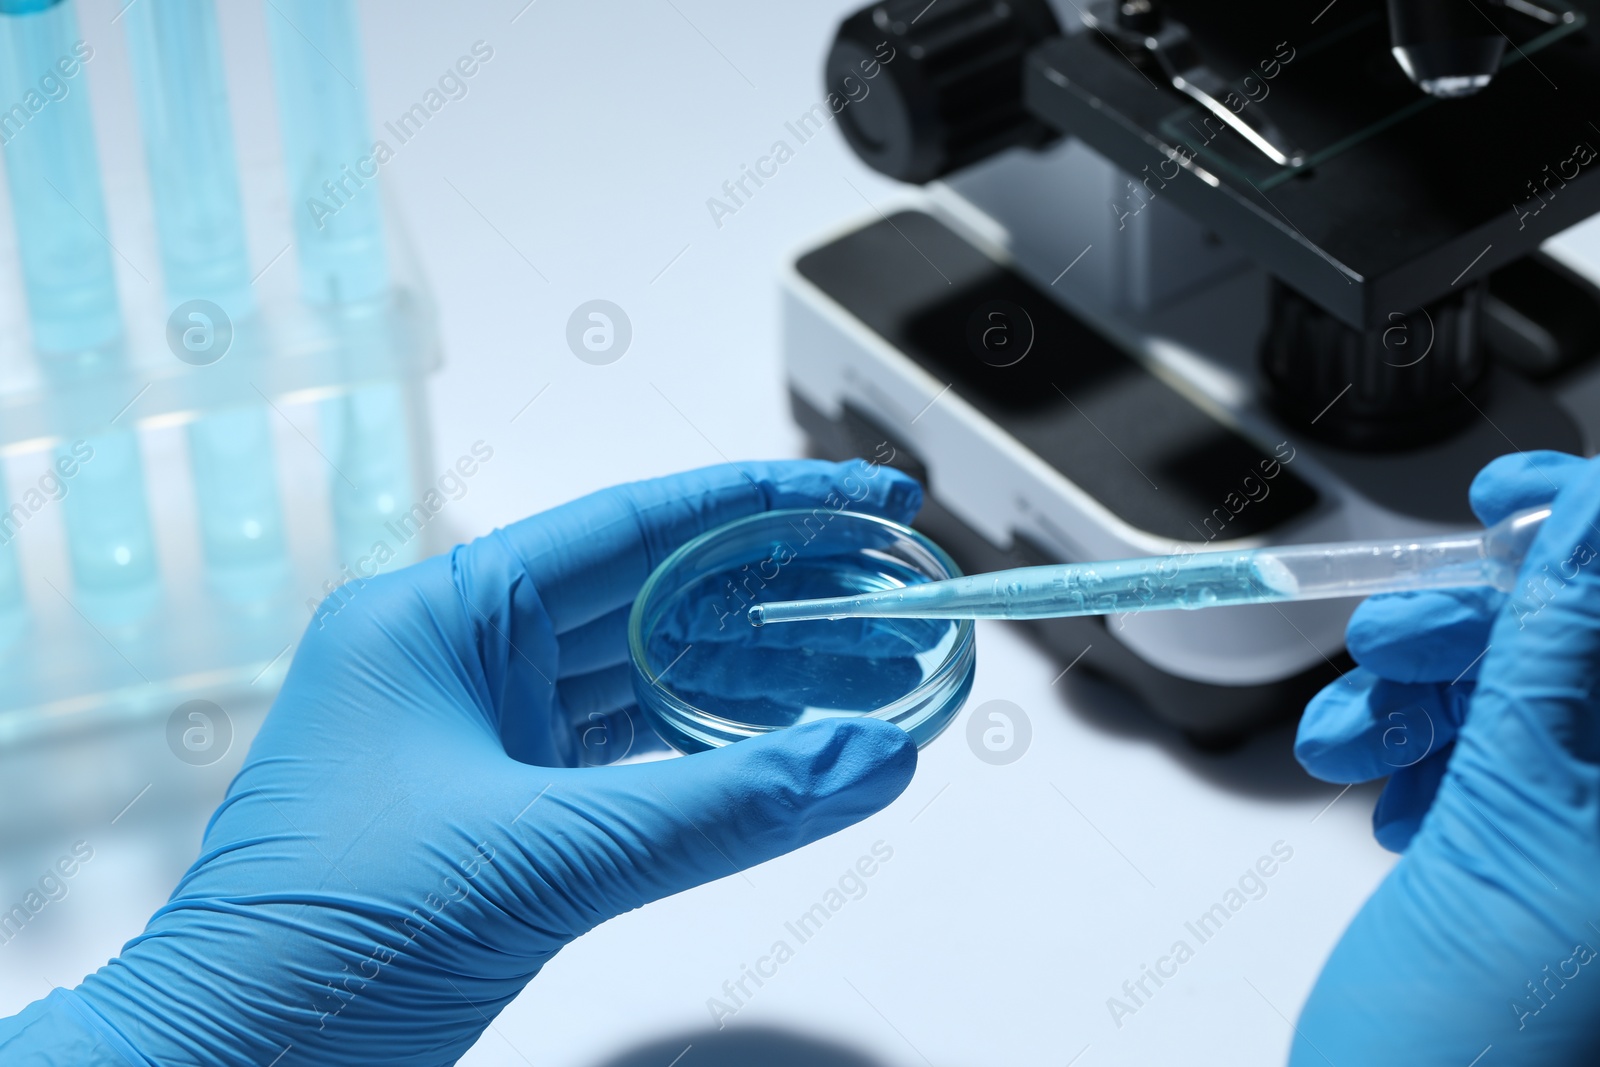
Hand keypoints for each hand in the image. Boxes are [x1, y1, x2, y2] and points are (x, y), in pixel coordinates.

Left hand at [0, 460, 921, 1065]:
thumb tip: (870, 758)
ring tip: (878, 682)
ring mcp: (479, 729)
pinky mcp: (500, 803)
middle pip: (658, 602)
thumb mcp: (546, 858)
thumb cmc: (324, 942)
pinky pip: (628, 753)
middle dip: (785, 604)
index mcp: (440, 614)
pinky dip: (710, 753)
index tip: (865, 497)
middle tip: (896, 602)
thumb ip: (724, 807)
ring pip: (651, 679)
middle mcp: (460, 653)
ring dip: (761, 684)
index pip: (637, 527)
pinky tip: (790, 751)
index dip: (767, 507)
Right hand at [1292, 450, 1599, 1063]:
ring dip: (1424, 702)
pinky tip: (1381, 790)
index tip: (1509, 502)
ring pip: (1528, 703)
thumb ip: (1552, 666)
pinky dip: (1425, 759)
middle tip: (1387, 642)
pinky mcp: (1548, 861)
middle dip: (1477, 631)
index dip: (1595, 534)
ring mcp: (1599, 842)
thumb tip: (1590, 530)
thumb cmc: (1474, 1043)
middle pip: (1588, 654)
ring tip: (1352, 742)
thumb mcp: (1512, 832)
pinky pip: (1495, 763)